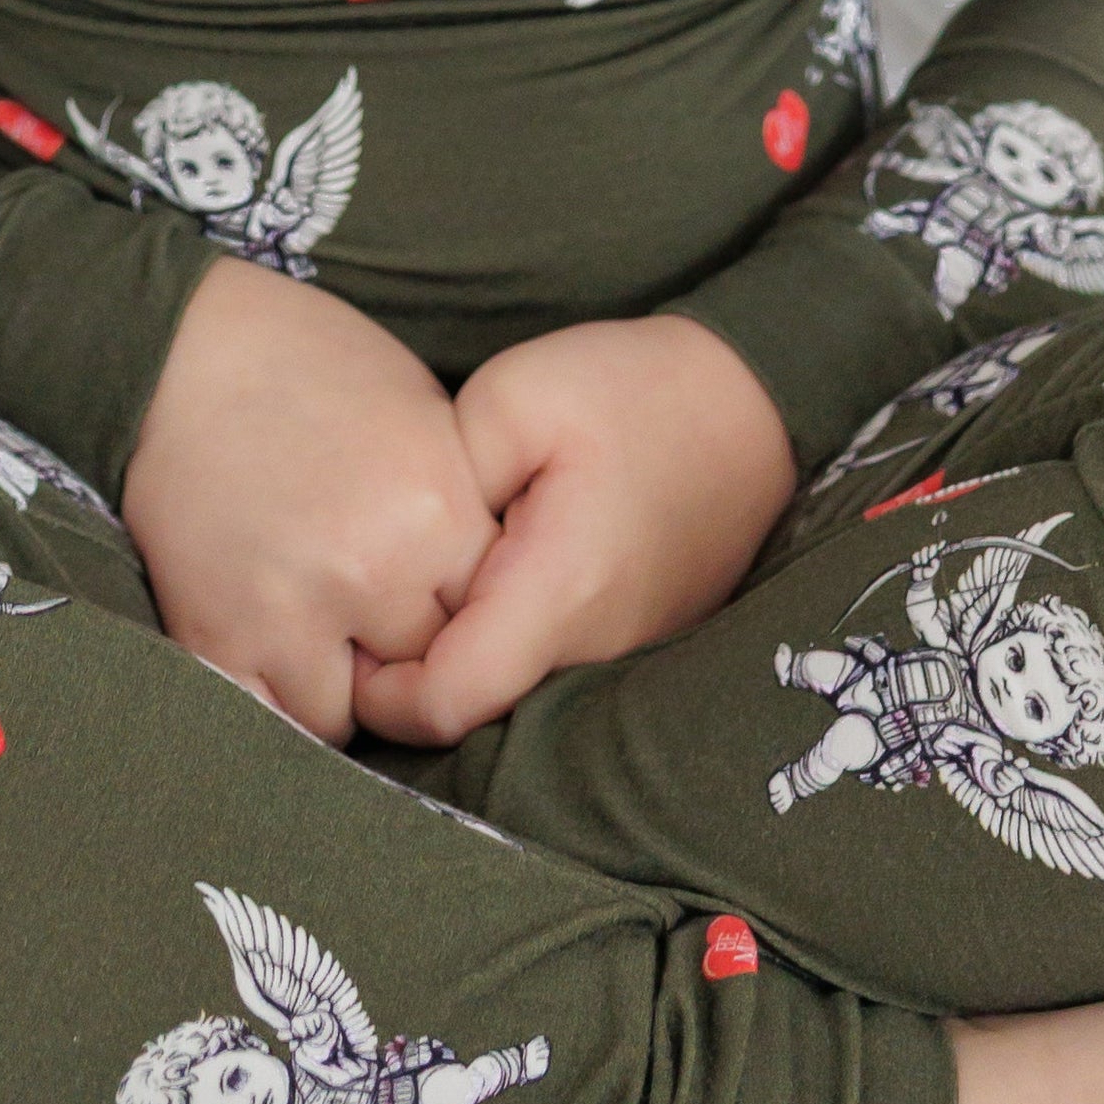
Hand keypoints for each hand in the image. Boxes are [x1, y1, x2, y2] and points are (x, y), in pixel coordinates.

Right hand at [121, 251, 501, 742]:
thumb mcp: (421, 412)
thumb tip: (490, 582)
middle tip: (378, 614)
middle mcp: (373, 574)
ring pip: (349, 715)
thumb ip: (459, 508)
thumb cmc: (309, 363)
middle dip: (406, 650)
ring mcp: (291, 614)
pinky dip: (274, 701)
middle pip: (426, 670)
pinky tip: (273, 654)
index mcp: (437, 510)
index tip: (442, 595)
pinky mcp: (217, 639)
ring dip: (340, 685)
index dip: (467, 611)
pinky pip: (269, 723)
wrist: (183, 352)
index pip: (492, 617)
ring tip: (321, 629)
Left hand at [349, 316, 795, 747]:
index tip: (350, 628)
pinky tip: (487, 583)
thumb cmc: (632, 390)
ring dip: (457, 660)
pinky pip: (549, 673)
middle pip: (472, 713)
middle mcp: (595, 650)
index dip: (375, 689)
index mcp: (558, 594)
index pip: (442, 705)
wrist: (753, 399)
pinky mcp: (635, 645)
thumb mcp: (516, 398)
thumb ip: (440, 481)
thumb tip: (390, 558)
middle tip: (371, 603)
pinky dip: (503, 645)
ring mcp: (623, 657)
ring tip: (427, 585)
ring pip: (510, 699)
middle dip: (407, 679)